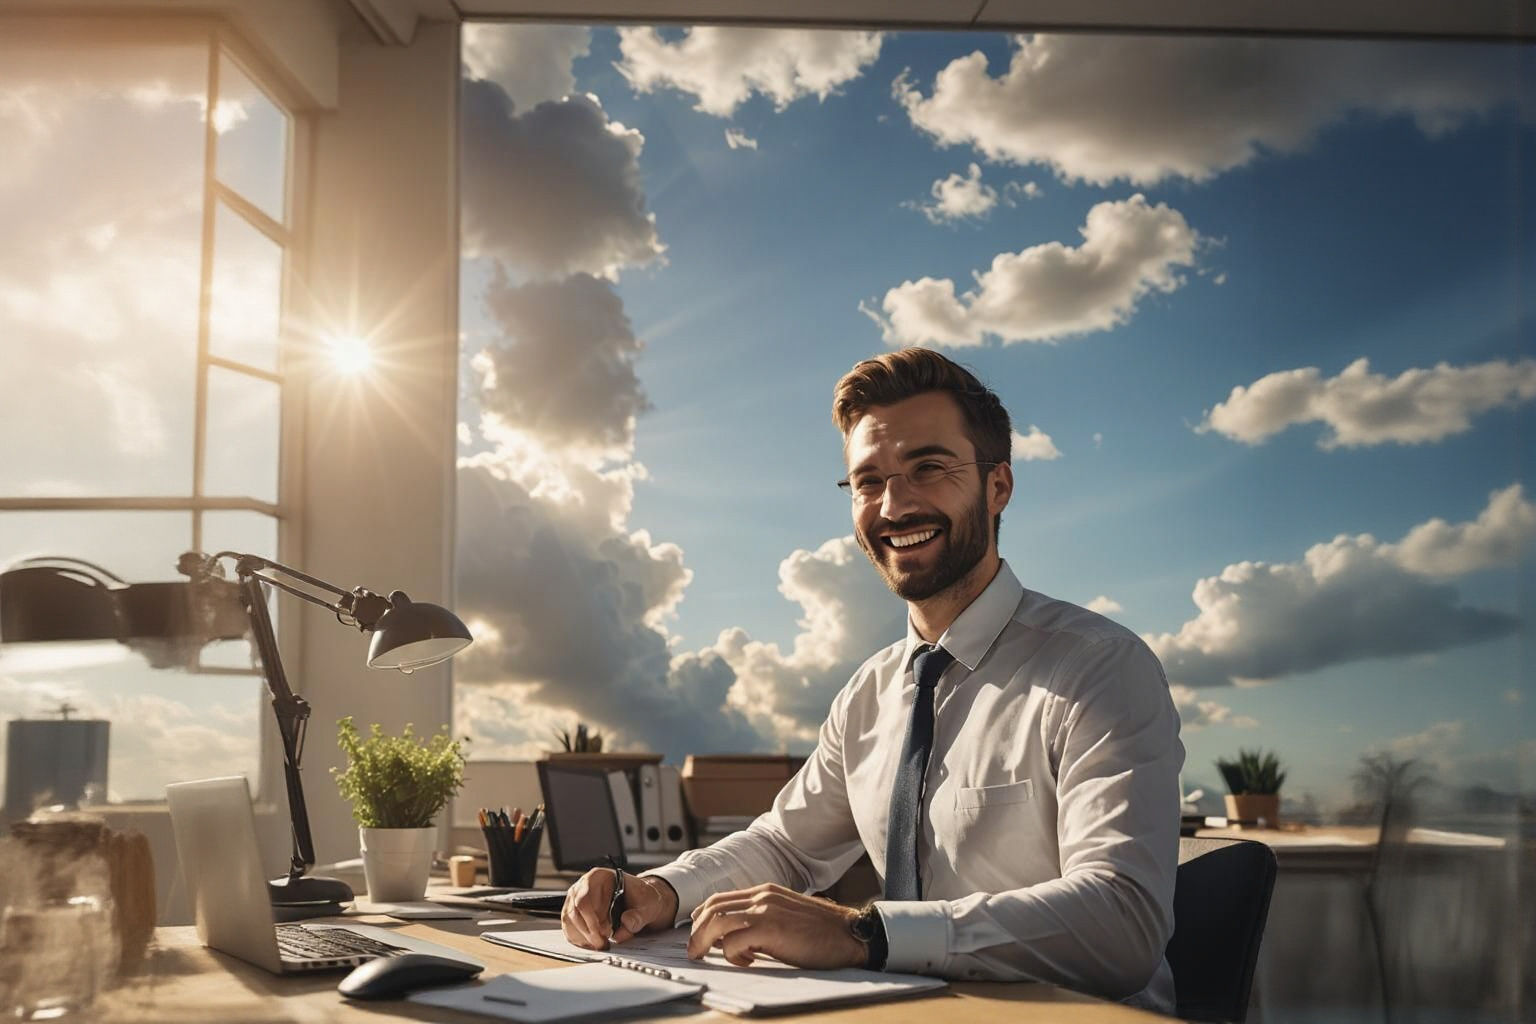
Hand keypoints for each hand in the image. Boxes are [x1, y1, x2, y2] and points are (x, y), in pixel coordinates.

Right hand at [561, 868, 678, 949]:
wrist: (640, 903)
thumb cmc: (642, 899)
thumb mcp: (647, 905)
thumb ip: (638, 915)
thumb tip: (626, 923)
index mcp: (599, 876)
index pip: (585, 898)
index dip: (592, 918)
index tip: (605, 932)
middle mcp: (583, 886)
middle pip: (574, 911)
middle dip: (588, 931)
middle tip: (603, 943)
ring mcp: (576, 899)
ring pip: (569, 921)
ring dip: (583, 937)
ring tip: (601, 944)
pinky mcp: (575, 914)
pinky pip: (569, 928)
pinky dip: (579, 939)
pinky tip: (593, 944)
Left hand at [687, 883, 865, 969]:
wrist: (850, 934)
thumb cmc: (822, 932)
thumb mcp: (786, 917)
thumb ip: (762, 920)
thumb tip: (736, 938)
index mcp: (765, 892)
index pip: (721, 899)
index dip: (703, 916)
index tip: (697, 933)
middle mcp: (762, 896)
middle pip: (713, 908)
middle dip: (697, 930)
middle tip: (695, 951)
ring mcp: (766, 910)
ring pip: (717, 921)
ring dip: (704, 941)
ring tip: (705, 956)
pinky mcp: (771, 928)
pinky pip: (734, 941)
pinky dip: (732, 954)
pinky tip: (747, 961)